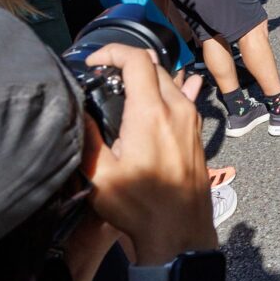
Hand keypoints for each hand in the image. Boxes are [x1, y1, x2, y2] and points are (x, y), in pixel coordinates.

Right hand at [81, 44, 214, 264]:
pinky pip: (186, 97)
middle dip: (128, 63)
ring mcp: (192, 118)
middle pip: (154, 66)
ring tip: (125, 87)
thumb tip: (81, 110)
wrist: (179, 229)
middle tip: (104, 76)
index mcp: (151, 112)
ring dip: (148, 77)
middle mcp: (177, 108)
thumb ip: (90, 136)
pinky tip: (172, 87)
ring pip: (171, 80)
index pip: (137, 59)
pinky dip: (171, 88)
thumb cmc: (141, 206)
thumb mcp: (101, 174)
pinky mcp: (198, 130)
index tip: (95, 61)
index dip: (113, 51)